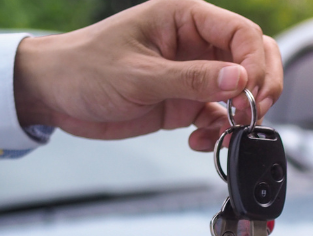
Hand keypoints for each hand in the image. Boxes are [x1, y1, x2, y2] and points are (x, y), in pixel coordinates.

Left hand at [12, 0, 282, 149]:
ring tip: (226, 132)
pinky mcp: (184, 101)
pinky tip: (199, 141)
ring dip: (241, 115)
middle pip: (253, 58)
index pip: (242, 33)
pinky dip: (217, 132)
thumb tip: (240, 80)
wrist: (53, 95)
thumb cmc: (83, 68)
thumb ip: (192, 79)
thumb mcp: (139, 75)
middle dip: (259, 88)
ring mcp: (192, 74)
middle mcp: (194, 43)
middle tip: (250, 114)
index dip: (254, 64)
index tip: (250, 93)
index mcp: (185, 18)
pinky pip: (218, 116)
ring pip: (241, 90)